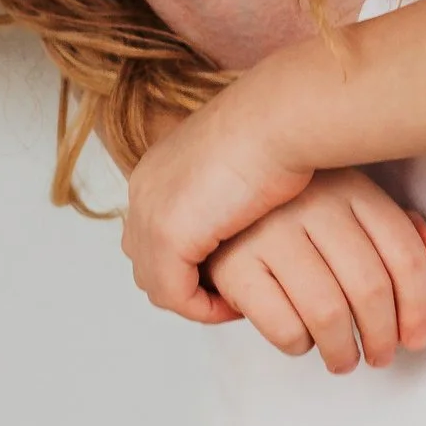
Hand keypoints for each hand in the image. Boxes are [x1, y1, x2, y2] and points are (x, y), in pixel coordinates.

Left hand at [124, 78, 313, 321]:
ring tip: (235, 302)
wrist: (279, 117)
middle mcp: (145, 189)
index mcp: (159, 169)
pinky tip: (236, 303)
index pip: (154, 231)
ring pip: (156, 281)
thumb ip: (226, 186)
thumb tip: (241, 211)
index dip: (188, 260)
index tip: (230, 268)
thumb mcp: (242, 159)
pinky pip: (174, 294)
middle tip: (230, 294)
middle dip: (185, 284)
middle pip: (147, 259)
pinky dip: (202, 308)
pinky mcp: (168, 235)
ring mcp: (152, 211)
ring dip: (194, 300)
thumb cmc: (278, 130)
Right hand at [205, 169, 425, 372]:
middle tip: (382, 357)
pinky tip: (302, 341)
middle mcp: (313, 204)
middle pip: (370, 287)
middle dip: (383, 336)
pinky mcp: (234, 264)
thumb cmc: (288, 206)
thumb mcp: (345, 202)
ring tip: (345, 360)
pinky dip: (298, 344)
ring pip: (328, 311)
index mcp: (350, 187)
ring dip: (343, 350)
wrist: (207, 186)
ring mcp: (271, 232)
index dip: (418, 305)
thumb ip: (393, 227)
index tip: (416, 337)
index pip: (403, 252)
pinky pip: (282, 324)